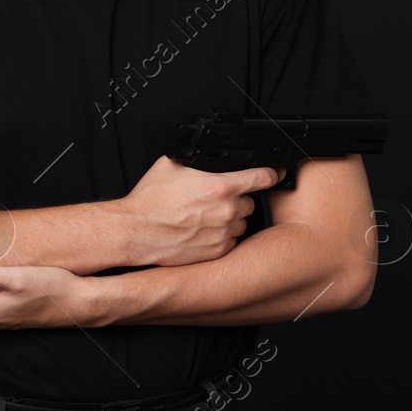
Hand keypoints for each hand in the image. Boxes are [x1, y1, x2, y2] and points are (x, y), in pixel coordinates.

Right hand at [114, 155, 285, 266]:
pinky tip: (201, 230)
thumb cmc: (149, 201)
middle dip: (236, 198)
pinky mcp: (217, 251)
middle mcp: (226, 210)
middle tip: (213, 199)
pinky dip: (221, 235)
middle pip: (250, 201)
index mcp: (219, 186)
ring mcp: (224, 233)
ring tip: (204, 217)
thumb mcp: (171, 165)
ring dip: (230, 218)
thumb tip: (206, 159)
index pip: (262, 177)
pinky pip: (231, 240)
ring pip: (242, 222)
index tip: (275, 173)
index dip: (271, 173)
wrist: (136, 231)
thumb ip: (197, 161)